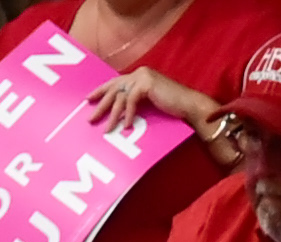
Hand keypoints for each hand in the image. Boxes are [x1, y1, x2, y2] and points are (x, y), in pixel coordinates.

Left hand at [88, 67, 217, 139]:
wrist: (191, 107)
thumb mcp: (151, 105)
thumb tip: (120, 113)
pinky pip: (131, 100)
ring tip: (107, 129)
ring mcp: (143, 76)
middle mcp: (139, 73)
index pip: (115, 82)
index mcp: (139, 76)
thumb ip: (137, 103)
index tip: (89, 100)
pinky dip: (128, 115)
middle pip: (113, 88)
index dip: (101, 91)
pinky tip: (126, 126)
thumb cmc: (175, 110)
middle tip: (90, 118)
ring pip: (120, 96)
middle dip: (101, 104)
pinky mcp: (147, 83)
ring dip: (112, 115)